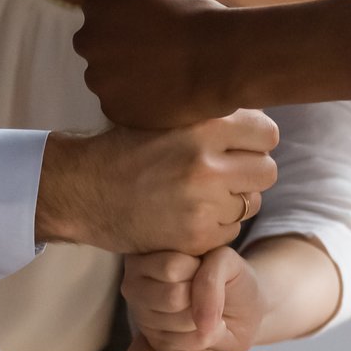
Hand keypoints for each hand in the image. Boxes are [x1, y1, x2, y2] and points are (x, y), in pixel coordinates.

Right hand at [38, 112, 278, 255]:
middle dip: (250, 170)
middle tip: (226, 170)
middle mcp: (207, 166)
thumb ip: (209, 114)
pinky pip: (231, 230)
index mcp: (203, 128)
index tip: (240, 143)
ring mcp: (204, 205)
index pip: (267, 133)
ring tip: (201, 192)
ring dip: (234, 199)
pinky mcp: (197, 237)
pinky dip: (216, 224)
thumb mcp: (164, 116)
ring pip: (251, 202)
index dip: (256, 138)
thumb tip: (258, 113)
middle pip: (267, 170)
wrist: (83, 190)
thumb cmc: (123, 147)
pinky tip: (189, 214)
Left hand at [76, 0, 237, 129]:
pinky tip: (163, 97)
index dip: (123, 20)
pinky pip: (120, 107)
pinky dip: (137, 104)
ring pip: (106, 79)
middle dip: (117, 50)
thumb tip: (132, 13)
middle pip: (95, 45)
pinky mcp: (112, 109)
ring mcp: (98, 77)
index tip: (146, 27)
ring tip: (162, 79)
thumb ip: (134, 2)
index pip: (99, 10)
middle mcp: (88, 39)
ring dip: (126, 79)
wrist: (219, 60)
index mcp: (98, 2)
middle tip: (153, 56)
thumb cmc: (200, 20)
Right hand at [122, 248, 265, 350]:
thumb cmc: (230, 276)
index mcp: (145, 253)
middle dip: (203, 296)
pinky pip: (186, 344)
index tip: (203, 265)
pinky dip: (206, 336)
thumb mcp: (225, 260)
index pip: (172, 267)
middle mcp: (132, 284)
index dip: (200, 269)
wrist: (243, 306)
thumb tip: (200, 322)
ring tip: (207, 306)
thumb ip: (211, 278)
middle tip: (207, 290)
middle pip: (174, 297)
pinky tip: (204, 324)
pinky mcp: (153, 342)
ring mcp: (140, 315)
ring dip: (207, 317)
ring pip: (182, 321)